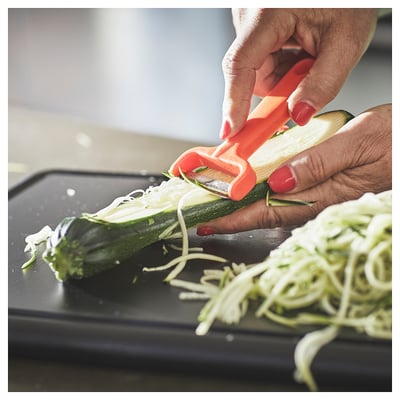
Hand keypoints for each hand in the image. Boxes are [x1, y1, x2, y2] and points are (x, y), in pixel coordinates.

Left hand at [198, 104, 391, 233]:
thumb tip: (278, 181)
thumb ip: (318, 163)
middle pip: (265, 212)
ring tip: (218, 198)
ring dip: (244, 202)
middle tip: (203, 212)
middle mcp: (318, 198)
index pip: (268, 212)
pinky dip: (263, 187)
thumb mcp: (358, 143)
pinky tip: (253, 182)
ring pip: (274, 202)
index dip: (235, 219)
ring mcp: (321, 193)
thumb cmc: (396, 143)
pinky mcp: (325, 184)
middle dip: (232, 214)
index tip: (208, 223)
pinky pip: (287, 190)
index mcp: (324, 192)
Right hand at [220, 8, 378, 138]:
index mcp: (268, 13)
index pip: (240, 64)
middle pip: (250, 74)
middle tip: (306, 80)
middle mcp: (250, 15)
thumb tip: (298, 116)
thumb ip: (323, 83)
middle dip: (277, 88)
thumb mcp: (345, 41)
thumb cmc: (349, 2)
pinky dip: (280, 68)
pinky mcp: (253, 27)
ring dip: (281, 77)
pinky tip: (298, 52)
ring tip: (307, 57)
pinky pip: (260, 63)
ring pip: (256, 72)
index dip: (234, 102)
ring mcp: (250, 21)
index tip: (231, 131)